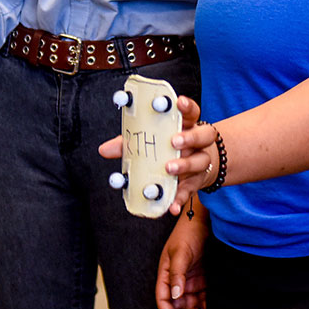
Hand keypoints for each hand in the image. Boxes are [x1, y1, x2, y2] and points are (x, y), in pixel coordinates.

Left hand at [98, 96, 219, 216]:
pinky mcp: (196, 182)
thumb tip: (105, 149)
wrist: (200, 167)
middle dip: (189, 137)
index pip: (192, 112)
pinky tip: (172, 206)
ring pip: (199, 161)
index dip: (186, 106)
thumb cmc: (172, 148)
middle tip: (173, 141)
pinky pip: (190, 191)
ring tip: (169, 168)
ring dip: (184, 165)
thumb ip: (130, 143)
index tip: (179, 102)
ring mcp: (200, 162)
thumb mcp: (155, 141)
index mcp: (187, 126)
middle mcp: (198, 143)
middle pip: (202, 135)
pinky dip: (180, 199)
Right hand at [155, 206, 209, 308]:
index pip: (163, 300)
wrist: (205, 220)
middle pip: (177, 308)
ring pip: (190, 307)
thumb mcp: (180, 253)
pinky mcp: (203, 281)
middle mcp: (176, 281)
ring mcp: (190, 281)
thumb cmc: (188, 233)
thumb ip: (177, 274)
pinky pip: (203, 300)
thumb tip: (174, 295)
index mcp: (166, 274)